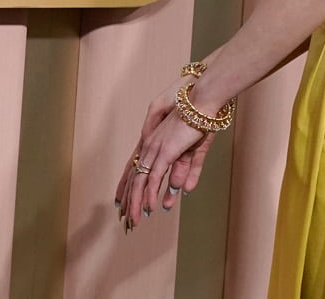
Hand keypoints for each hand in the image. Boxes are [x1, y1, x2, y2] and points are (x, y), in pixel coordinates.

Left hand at [114, 77, 216, 230]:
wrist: (202, 103)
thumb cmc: (198, 121)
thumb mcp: (192, 151)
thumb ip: (186, 171)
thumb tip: (183, 190)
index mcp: (153, 142)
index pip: (134, 169)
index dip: (126, 186)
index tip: (122, 202)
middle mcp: (149, 146)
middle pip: (133, 178)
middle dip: (129, 200)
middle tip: (126, 218)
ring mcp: (155, 149)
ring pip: (140, 182)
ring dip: (137, 203)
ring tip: (135, 220)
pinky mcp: (165, 152)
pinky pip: (154, 178)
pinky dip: (151, 194)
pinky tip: (150, 207)